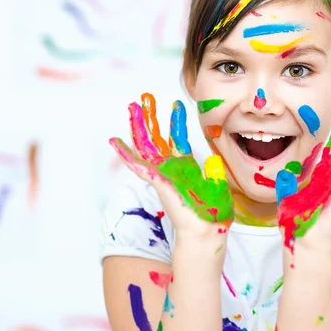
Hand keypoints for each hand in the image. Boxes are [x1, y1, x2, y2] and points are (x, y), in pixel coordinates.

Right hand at [109, 93, 233, 242]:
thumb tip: (212, 158)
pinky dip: (125, 153)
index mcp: (185, 168)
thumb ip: (213, 171)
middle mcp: (170, 169)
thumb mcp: (216, 187)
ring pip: (145, 146)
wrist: (206, 230)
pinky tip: (114, 141)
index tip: (176, 104)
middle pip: (156, 139)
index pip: (178, 139)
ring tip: (132, 107)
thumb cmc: (212, 214)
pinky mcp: (157, 180)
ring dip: (137, 126)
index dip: (176, 122)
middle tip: (145, 99)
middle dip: (150, 119)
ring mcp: (161, 174)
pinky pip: (137, 165)